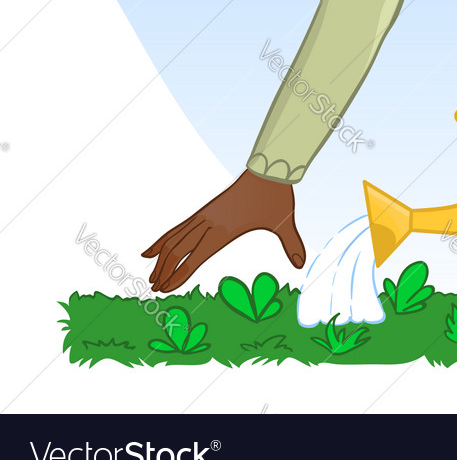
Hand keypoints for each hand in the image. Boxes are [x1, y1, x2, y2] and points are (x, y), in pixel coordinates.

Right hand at [141, 170, 305, 292]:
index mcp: (224, 230)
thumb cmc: (275, 196)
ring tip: (150, 274)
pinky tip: (151, 250)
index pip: (194, 258)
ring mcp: (205, 215)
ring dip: (160, 258)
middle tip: (154, 289)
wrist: (267, 169)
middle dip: (164, 271)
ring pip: (174, 238)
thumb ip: (292, 245)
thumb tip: (302, 264)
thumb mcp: (284, 222)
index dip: (178, 275)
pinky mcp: (205, 210)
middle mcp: (209, 223)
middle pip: (178, 250)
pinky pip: (179, 227)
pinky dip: (164, 239)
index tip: (165, 290)